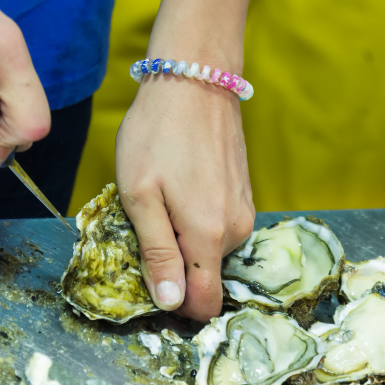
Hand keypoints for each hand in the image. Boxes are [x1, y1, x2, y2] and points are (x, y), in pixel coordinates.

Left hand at [116, 76, 254, 321]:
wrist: (194, 79)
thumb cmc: (157, 133)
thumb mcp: (140, 196)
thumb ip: (157, 253)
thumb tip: (171, 303)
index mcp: (208, 235)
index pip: (205, 304)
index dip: (175, 304)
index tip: (148, 282)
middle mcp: (235, 230)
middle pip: (204, 278)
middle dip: (174, 265)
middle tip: (145, 226)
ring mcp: (244, 212)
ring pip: (210, 253)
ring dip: (183, 240)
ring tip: (161, 201)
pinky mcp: (244, 197)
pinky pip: (217, 229)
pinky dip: (195, 222)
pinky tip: (178, 190)